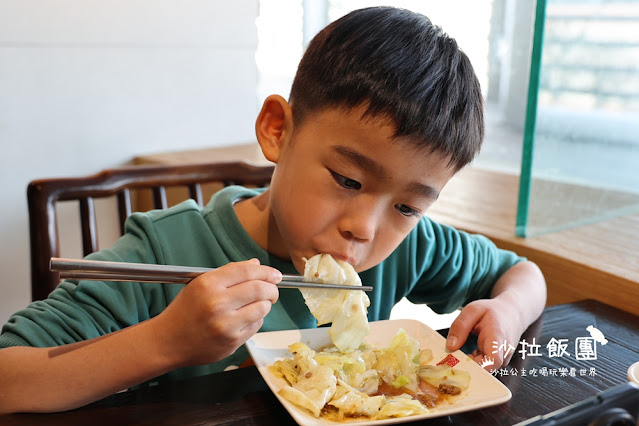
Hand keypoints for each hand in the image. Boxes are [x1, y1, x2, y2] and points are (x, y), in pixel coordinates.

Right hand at [154, 259, 280, 367]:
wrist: (168, 341)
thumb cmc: (184, 311)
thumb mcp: (200, 285)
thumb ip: (228, 273)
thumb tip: (255, 264)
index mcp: (208, 284)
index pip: (247, 271)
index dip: (266, 271)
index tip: (274, 274)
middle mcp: (217, 303)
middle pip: (259, 288)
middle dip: (272, 288)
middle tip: (272, 290)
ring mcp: (225, 324)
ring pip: (262, 308)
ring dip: (265, 305)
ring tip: (257, 304)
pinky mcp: (231, 342)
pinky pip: (256, 325)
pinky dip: (256, 320)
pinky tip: (245, 319)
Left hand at [445, 298, 523, 369]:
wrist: (512, 313)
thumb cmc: (492, 311)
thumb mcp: (472, 310)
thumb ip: (460, 327)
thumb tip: (450, 347)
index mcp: (497, 336)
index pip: (493, 360)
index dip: (477, 366)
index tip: (461, 360)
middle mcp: (503, 351)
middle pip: (486, 368)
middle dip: (468, 365)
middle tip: (452, 358)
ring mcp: (503, 358)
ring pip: (484, 369)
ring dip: (470, 363)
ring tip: (460, 352)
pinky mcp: (500, 362)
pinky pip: (485, 367)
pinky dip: (474, 362)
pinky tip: (468, 353)